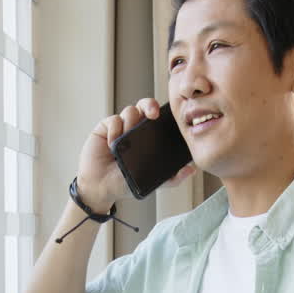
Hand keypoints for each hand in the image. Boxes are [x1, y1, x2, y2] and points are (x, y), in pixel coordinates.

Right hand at [76, 97, 195, 210]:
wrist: (102, 188)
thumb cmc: (125, 182)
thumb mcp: (152, 181)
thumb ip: (172, 178)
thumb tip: (191, 170)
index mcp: (148, 137)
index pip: (157, 117)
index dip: (161, 112)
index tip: (164, 117)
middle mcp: (134, 128)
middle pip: (144, 105)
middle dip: (149, 105)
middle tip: (152, 114)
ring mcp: (119, 127)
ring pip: (129, 111)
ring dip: (131, 121)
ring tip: (127, 139)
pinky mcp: (104, 128)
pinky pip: (113, 120)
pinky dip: (115, 130)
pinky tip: (113, 144)